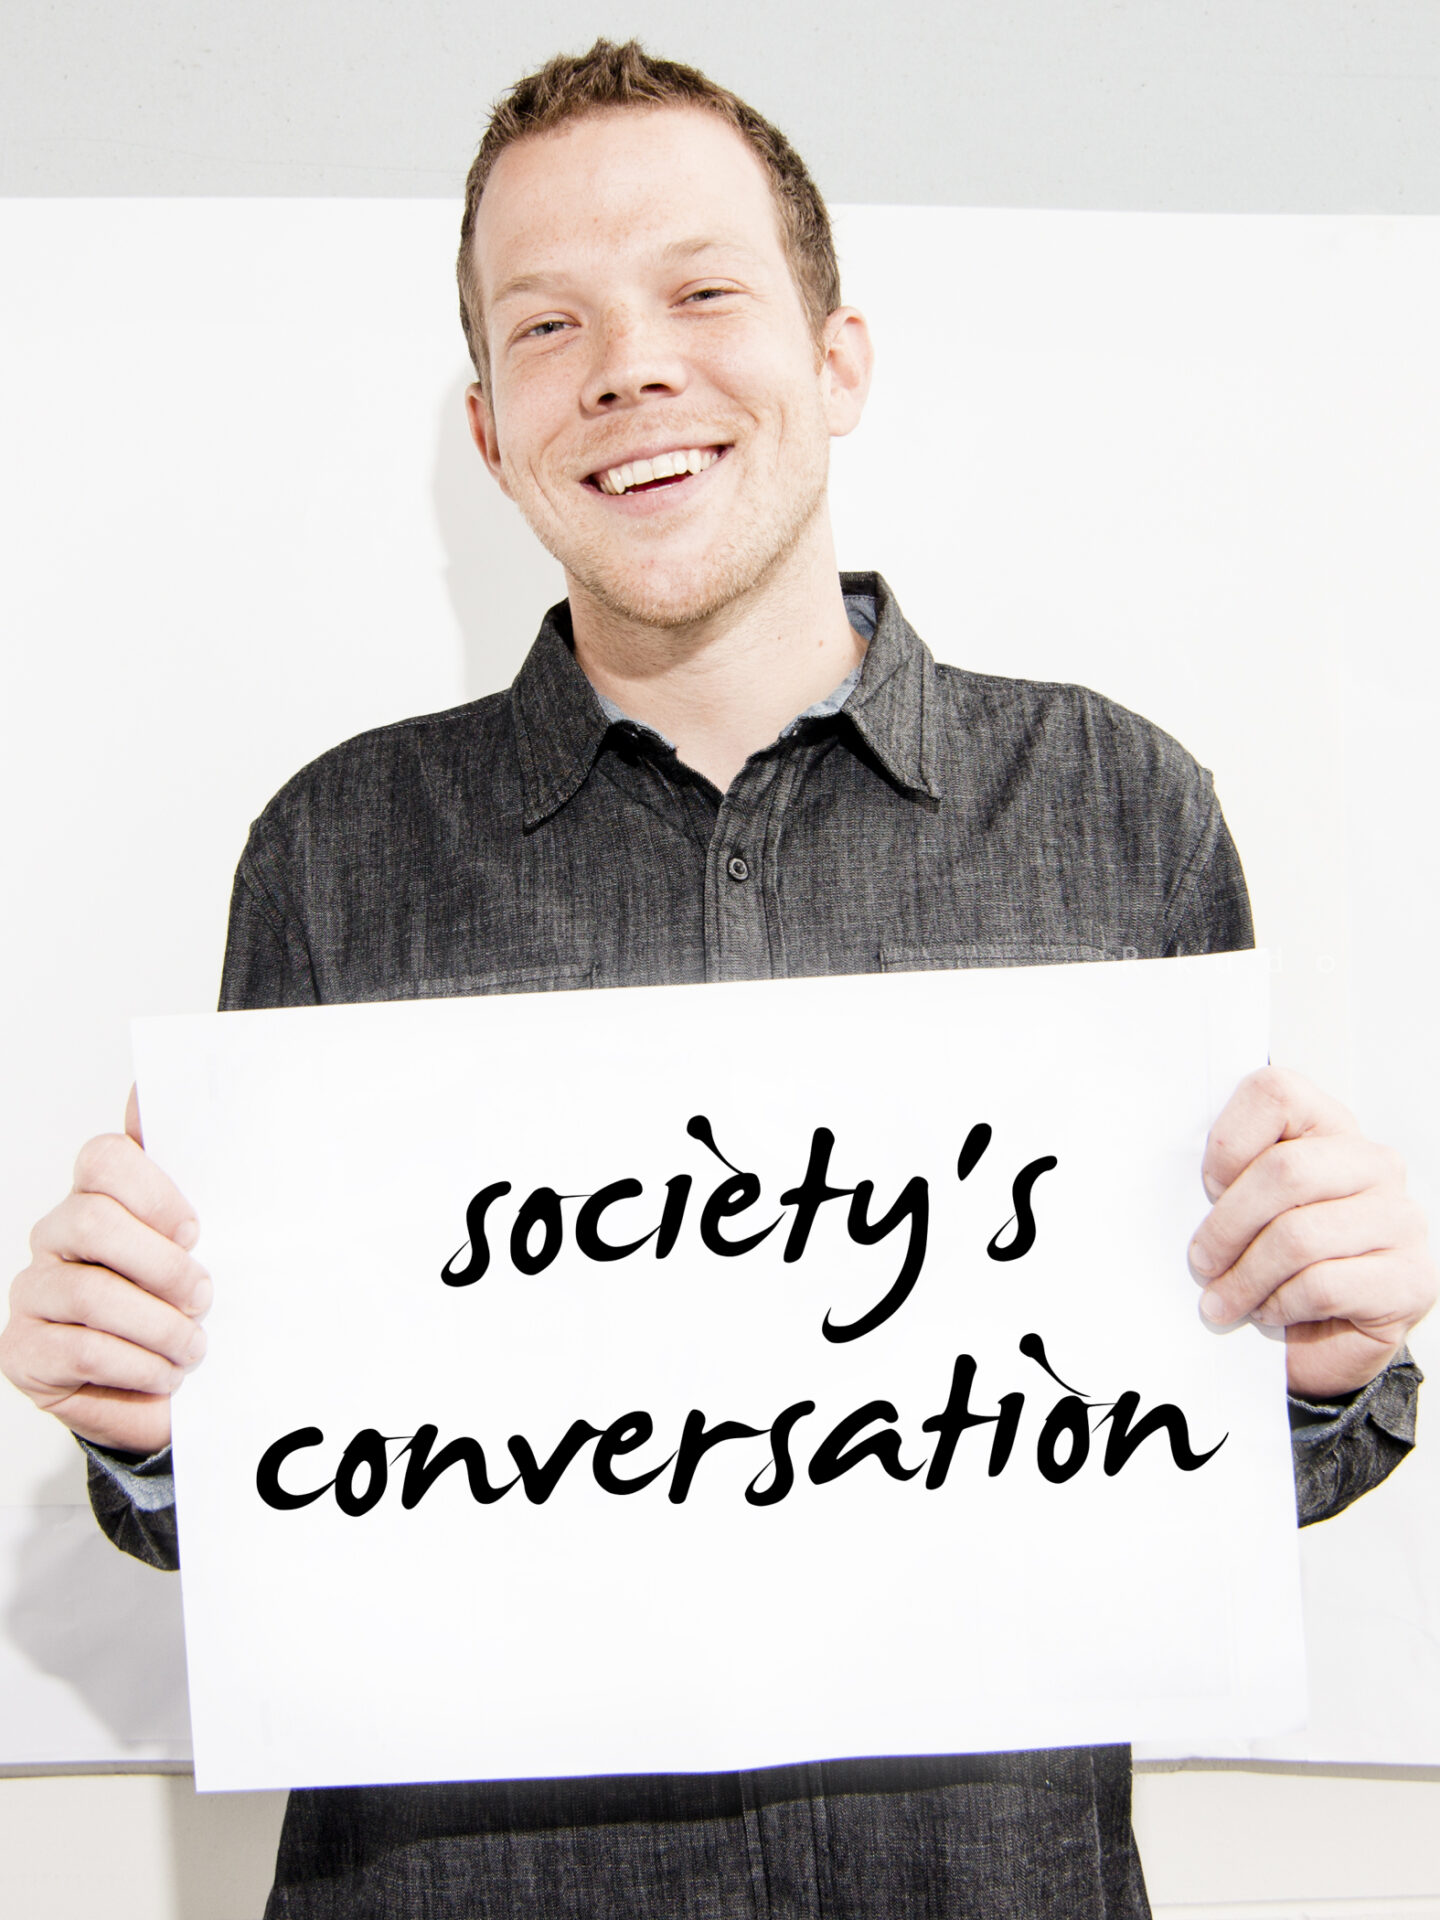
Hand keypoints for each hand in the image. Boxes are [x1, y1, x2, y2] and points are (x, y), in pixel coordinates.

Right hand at [0, 1087, 208, 1454]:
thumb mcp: (196, 1243)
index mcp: (98, 1198)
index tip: (196, 1230)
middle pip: (94, 1220)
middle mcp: (56, 1236)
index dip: (155, 1192)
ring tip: (191, 1347)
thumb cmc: (174, 1303)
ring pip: (91, 1292)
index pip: (105, 1159)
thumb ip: (186, 1174)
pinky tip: (164, 1374)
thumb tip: (151, 1090)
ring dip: (159, 1326)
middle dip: (163, 1265)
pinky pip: (81, 1349)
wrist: (152, 1384)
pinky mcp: (25, 1350)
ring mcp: (34, 1291)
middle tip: (202, 1296)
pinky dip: (138, 1364)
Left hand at [1188, 1067, 1435, 1398]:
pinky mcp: (1410, 1279)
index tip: (1209, 1186)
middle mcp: (1374, 1164)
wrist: (1330, 1332)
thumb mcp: (1249, 1205)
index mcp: (1330, 1127)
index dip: (1229, 1141)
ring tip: (1225, 1299)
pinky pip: (1323, 1285)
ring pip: (1299, 1236)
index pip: (1275, 1092)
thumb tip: (1182, 1193)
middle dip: (1227, 1225)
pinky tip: (1269, 1310)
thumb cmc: (1282, 1260)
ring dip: (1246, 1277)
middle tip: (1202, 1262)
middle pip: (1284, 1171)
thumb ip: (1228, 1181)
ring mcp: (1400, 1219)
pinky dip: (1280, 1304)